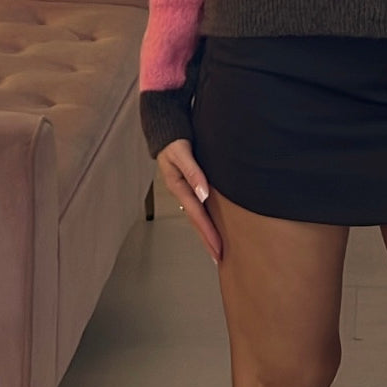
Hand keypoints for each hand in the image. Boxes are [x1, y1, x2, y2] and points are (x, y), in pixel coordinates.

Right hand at [157, 139, 221, 265]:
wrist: (166, 128)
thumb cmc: (173, 139)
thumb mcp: (181, 152)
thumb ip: (192, 171)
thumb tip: (203, 192)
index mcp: (178, 186)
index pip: (196, 214)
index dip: (208, 232)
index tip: (217, 248)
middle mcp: (181, 191)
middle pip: (196, 220)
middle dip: (207, 239)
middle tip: (219, 258)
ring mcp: (185, 189)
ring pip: (197, 215)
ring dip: (206, 232)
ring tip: (216, 248)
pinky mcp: (189, 185)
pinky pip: (198, 206)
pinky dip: (205, 218)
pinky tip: (211, 225)